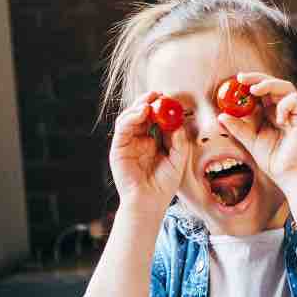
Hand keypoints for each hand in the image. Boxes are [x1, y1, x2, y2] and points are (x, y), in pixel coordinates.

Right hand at [108, 92, 191, 214]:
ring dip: (138, 107)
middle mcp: (139, 140)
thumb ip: (178, 141)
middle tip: (159, 94)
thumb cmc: (164, 185)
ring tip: (150, 101)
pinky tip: (142, 113)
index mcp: (153, 142)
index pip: (155, 119)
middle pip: (140, 115)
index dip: (161, 108)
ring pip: (129, 118)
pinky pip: (122, 128)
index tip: (170, 98)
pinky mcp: (118, 148)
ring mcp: (127, 144)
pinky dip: (131, 118)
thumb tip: (178, 123)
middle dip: (148, 102)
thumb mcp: (178, 160)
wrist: (150, 202)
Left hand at [218, 73, 296, 184]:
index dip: (250, 82)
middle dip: (257, 78)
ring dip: (269, 84)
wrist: (287, 174)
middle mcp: (284, 109)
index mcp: (271, 112)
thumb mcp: (249, 140)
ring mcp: (295, 112)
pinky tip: (277, 119)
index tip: (235, 81)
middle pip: (273, 83)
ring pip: (285, 87)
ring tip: (254, 90)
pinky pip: (295, 100)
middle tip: (241, 78)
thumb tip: (221, 116)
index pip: (262, 90)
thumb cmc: (271, 159)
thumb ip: (237, 128)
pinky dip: (283, 105)